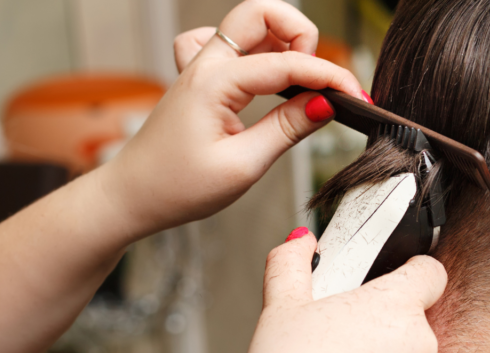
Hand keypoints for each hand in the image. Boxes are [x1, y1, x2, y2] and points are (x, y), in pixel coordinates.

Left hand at [97, 0, 365, 241]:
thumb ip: (287, 129)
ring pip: (247, 25)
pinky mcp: (200, 79)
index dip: (329, 76)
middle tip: (319, 76)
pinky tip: (262, 78)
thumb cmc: (177, 187)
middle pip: (261, 13)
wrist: (131, 197)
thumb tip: (325, 104)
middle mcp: (205, 65)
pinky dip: (253, 51)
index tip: (357, 96)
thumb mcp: (243, 166)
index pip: (287, 63)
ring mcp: (200, 68)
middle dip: (301, 34)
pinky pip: (227, 44)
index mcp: (215, 83)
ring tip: (300, 81)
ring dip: (281, 42)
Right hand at [207, 231, 447, 352]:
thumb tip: (300, 240)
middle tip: (343, 352)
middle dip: (386, 334)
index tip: (395, 286)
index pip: (430, 273)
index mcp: (394, 305)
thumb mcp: (280, 308)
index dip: (413, 275)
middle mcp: (422, 343)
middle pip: (415, 327)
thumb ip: (291, 264)